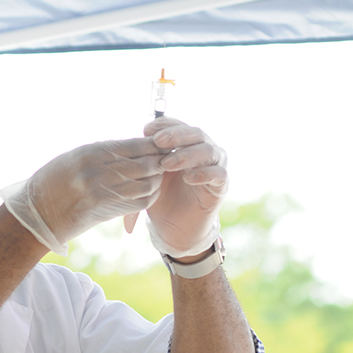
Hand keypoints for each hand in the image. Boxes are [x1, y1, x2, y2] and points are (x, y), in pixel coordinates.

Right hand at [0, 138, 165, 254]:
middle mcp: (98, 172)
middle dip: (161, 161)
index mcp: (91, 153)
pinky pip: (140, 202)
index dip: (154, 144)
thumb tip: (135, 147)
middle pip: (145, 165)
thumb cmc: (55, 180)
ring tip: (159, 174)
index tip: (165, 142)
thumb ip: (104, 152)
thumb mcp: (76, 157)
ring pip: (147, 184)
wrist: (38, 211)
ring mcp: (103, 193)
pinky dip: (150, 195)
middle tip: (169, 159)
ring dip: (157, 179)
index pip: (135, 145)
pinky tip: (150, 190)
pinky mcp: (106, 211)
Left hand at [141, 117, 226, 257]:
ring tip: (167, 164)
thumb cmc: (159, 197)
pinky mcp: (221, 186)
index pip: (178, 126)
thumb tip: (131, 140)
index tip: (146, 130)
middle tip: (157, 141)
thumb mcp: (148, 174)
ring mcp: (214, 167)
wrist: (172, 228)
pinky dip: (205, 173)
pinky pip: (220, 174)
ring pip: (209, 150)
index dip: (164, 125)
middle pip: (196, 133)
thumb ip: (144, 158)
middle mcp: (202, 151)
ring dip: (187, 154)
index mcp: (185, 145)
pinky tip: (188, 178)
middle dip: (176, 135)